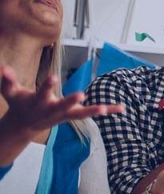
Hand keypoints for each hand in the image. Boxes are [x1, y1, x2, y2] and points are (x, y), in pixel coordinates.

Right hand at [0, 66, 122, 137]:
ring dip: (93, 111)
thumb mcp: (11, 93)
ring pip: (80, 114)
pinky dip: (107, 111)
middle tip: (81, 95)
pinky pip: (91, 114)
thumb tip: (3, 67)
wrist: (25, 125)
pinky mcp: (73, 116)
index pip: (43, 93)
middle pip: (63, 106)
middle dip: (71, 102)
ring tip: (105, 108)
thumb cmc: (20, 104)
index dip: (47, 86)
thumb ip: (8, 80)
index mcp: (38, 103)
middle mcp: (53, 110)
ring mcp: (64, 115)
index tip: (53, 77)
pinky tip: (122, 108)